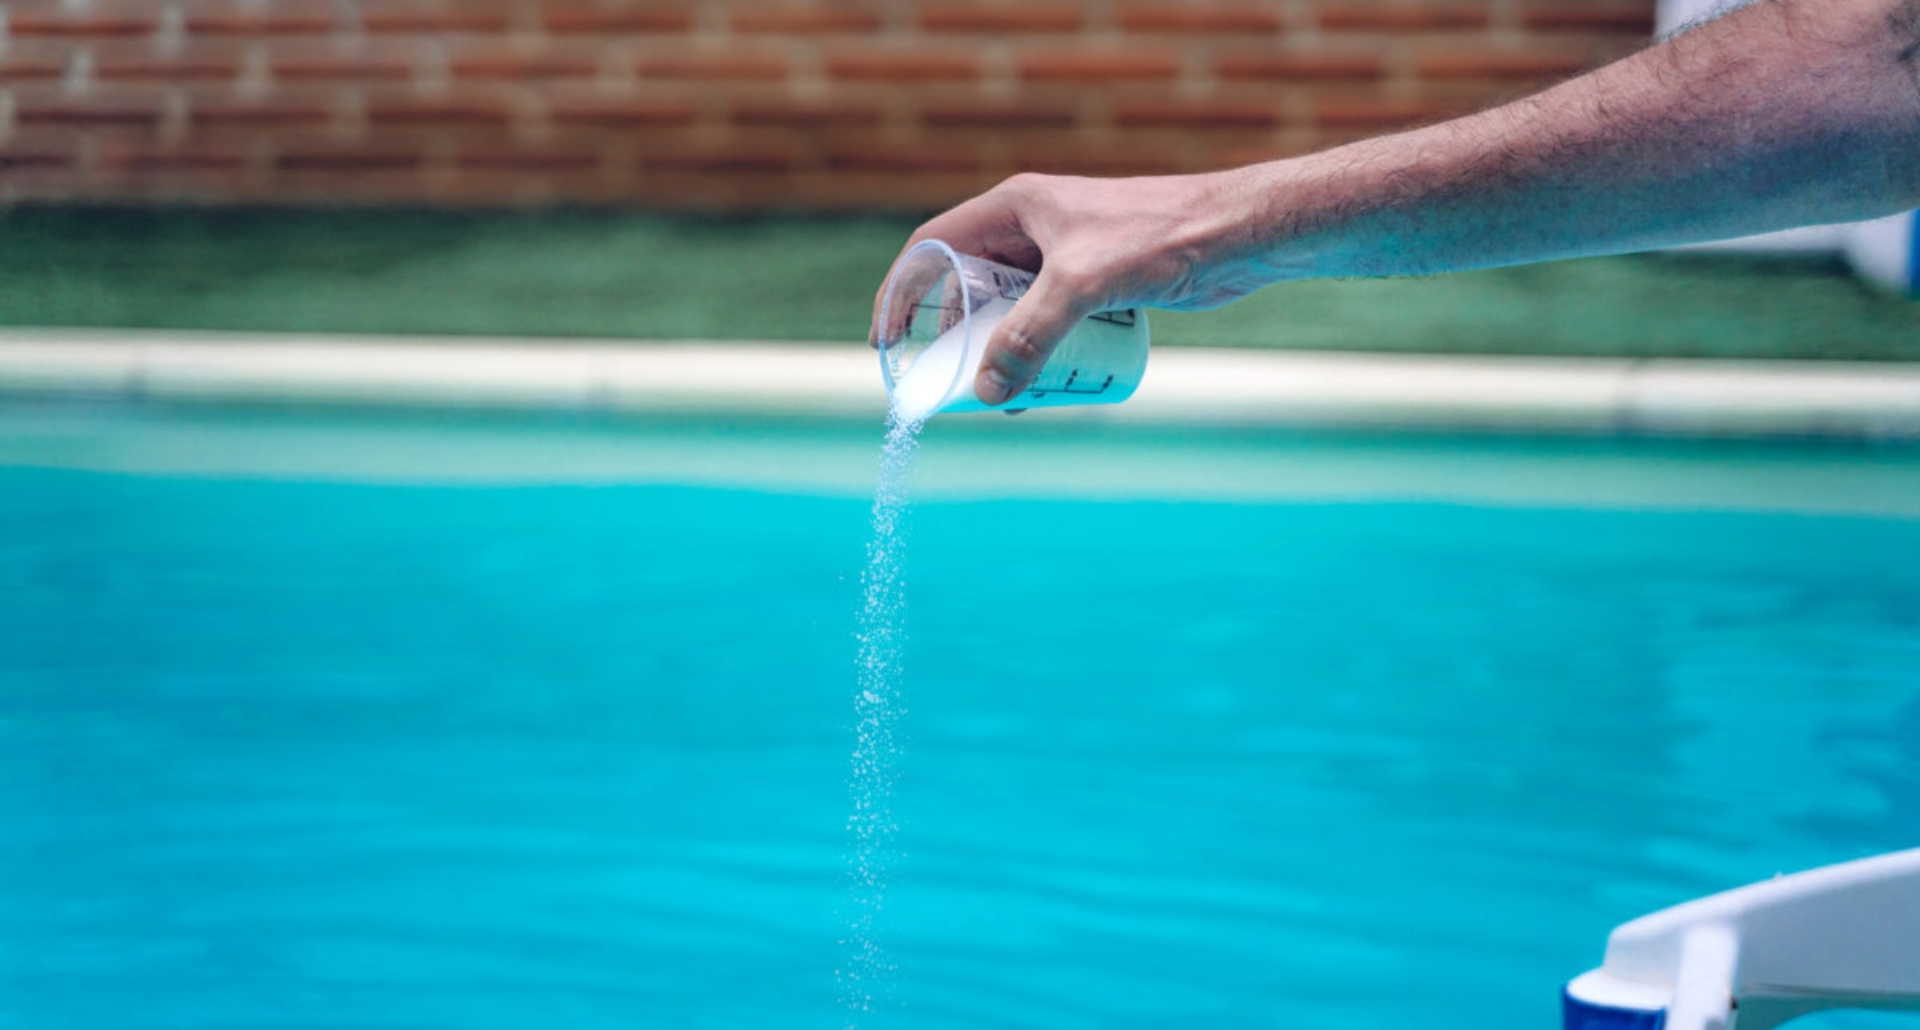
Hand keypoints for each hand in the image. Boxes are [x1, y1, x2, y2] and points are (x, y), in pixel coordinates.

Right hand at [875, 169, 1273, 405]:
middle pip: (970, 287)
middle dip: (958, 340)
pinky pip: (1050, 321)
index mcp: (1014, 207)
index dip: (901, 292)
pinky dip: (1039, 353)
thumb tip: (988, 392)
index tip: (885, 341)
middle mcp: (1034, 227)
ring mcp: (1066, 254)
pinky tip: (1048, 386)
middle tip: (956, 386)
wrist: (1239, 234)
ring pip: (1012, 310)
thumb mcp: (1083, 286)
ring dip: (1001, 353)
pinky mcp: (1098, 280)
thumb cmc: (1162, 238)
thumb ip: (1031, 336)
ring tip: (1006, 397)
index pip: (932, 246)